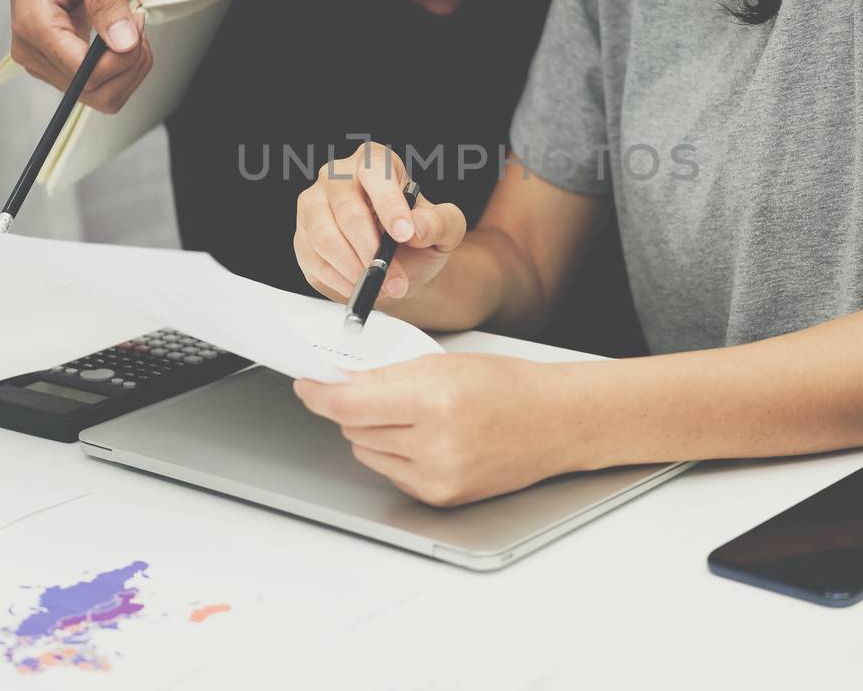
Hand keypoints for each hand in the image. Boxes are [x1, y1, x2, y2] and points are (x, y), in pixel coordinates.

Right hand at [3, 0, 152, 112]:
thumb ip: (106, 1)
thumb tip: (124, 43)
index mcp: (33, 27)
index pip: (87, 75)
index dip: (123, 59)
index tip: (136, 20)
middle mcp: (32, 52)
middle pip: (96, 93)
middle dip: (130, 65)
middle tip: (137, 22)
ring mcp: (43, 62)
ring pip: (101, 95)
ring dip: (128, 67)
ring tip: (131, 26)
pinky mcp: (57, 62)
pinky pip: (98, 84)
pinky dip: (121, 66)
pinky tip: (122, 35)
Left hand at [293, 354, 578, 506]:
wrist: (555, 422)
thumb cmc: (509, 386)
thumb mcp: (446, 364)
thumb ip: (389, 375)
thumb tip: (341, 382)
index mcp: (436, 401)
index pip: (351, 404)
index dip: (321, 395)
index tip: (307, 387)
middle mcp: (435, 444)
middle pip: (355, 429)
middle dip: (355, 408)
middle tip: (377, 392)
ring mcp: (438, 476)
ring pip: (367, 452)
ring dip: (373, 432)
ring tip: (413, 415)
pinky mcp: (441, 497)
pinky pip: (391, 473)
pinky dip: (395, 454)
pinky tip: (425, 438)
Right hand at [294, 142, 466, 302]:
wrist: (399, 261)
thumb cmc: (417, 234)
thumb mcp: (445, 228)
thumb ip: (438, 223)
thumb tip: (414, 228)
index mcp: (374, 162)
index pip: (376, 173)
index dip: (389, 205)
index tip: (404, 235)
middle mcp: (337, 176)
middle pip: (348, 211)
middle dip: (373, 251)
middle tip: (395, 279)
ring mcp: (313, 204)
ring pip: (325, 238)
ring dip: (355, 269)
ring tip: (380, 285)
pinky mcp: (302, 236)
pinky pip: (314, 260)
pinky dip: (340, 280)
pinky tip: (360, 285)